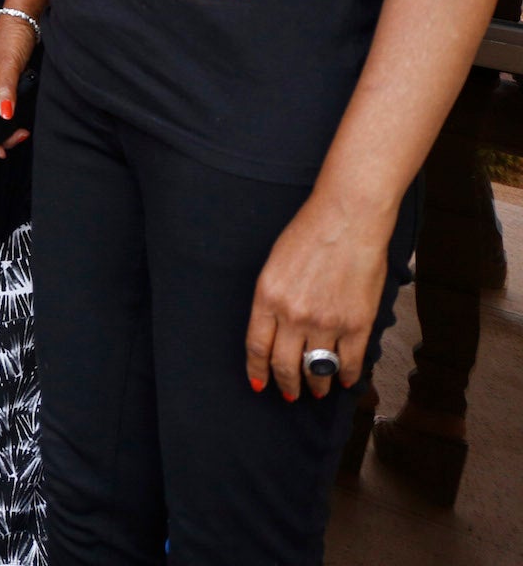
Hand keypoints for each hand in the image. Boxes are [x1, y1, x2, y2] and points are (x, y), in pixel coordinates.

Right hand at [0, 14, 37, 157]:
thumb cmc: (11, 37)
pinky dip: (11, 115)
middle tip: (19, 137)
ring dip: (6, 126)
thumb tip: (4, 115)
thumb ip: (6, 90)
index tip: (0, 151)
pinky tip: (22, 117)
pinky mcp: (3, 82)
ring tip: (22, 131)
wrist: (23, 19)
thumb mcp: (9, 65)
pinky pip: (3, 105)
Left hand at [246, 190, 393, 400]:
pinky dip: (348, 376)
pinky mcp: (357, 324)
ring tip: (317, 390)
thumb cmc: (308, 235)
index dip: (257, 370)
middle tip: (290, 394)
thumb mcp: (274, 265)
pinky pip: (350, 362)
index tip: (259, 384)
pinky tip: (347, 380)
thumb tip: (276, 330)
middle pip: (284, 364)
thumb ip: (273, 299)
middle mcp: (293, 315)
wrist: (347, 220)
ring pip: (317, 369)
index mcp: (267, 297)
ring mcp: (326, 322)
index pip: (256, 347)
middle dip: (286, 384)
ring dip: (317, 384)